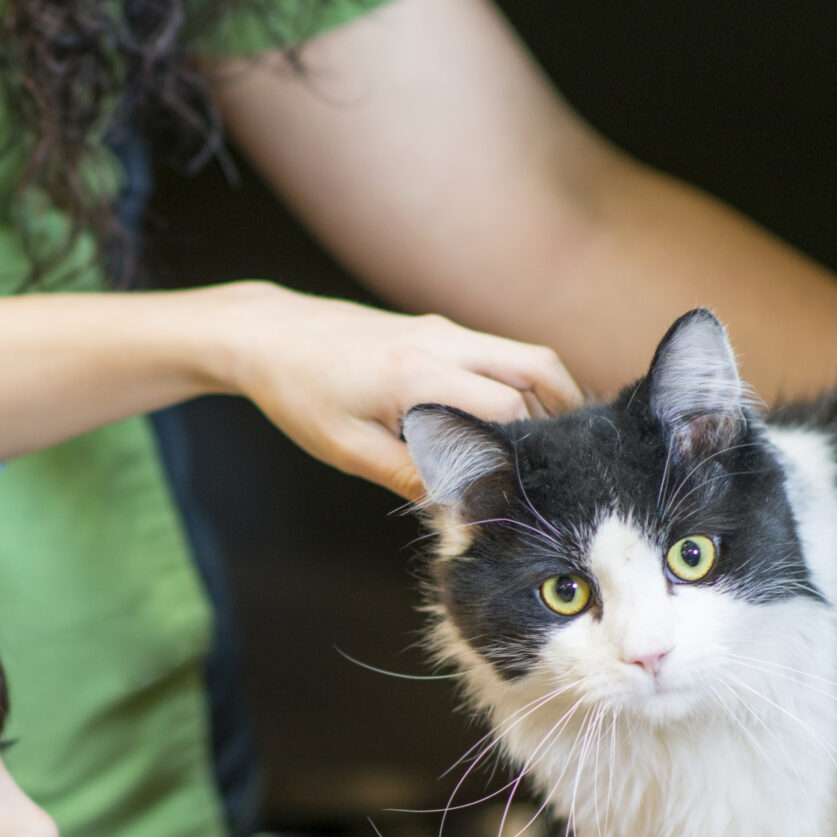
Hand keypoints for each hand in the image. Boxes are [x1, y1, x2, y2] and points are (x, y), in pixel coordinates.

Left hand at [203, 283, 581, 502]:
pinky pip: (497, 353)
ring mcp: (442, 330)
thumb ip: (409, 475)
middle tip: (569, 461)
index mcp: (417, 374)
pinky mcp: (434, 329)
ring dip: (549, 395)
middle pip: (537, 369)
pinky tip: (513, 421)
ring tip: (551, 444)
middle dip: (563, 414)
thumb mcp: (347, 449)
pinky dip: (520, 382)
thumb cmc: (299, 393)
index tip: (528, 486)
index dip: (524, 450)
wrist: (267, 335)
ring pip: (523, 356)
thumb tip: (462, 507)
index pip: (505, 409)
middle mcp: (441, 342)